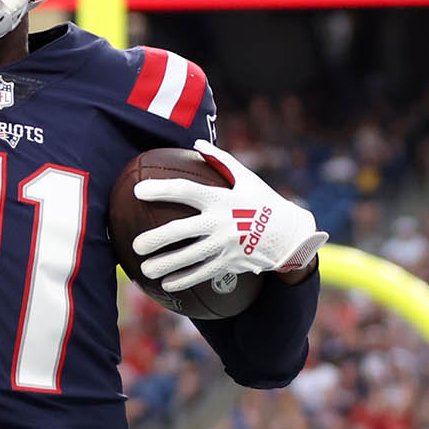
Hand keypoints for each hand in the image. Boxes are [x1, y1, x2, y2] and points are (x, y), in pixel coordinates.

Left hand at [134, 139, 327, 291]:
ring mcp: (226, 245)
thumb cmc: (264, 202)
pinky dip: (184, 280)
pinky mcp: (231, 263)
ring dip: (165, 264)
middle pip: (182, 231)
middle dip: (156, 238)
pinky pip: (203, 273)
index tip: (138, 191)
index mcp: (222, 198)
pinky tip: (166, 284)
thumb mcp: (247, 179)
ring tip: (143, 268)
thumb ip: (220, 160)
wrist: (292, 235)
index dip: (162, 190)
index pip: (186, 191)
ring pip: (190, 257)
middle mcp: (222, 222)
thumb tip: (196, 143)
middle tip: (135, 244)